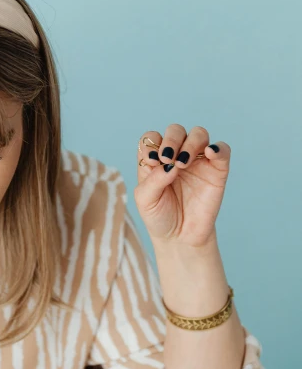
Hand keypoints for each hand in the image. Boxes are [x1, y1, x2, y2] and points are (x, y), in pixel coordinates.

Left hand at [134, 124, 229, 247]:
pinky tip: (210, 153)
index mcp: (156, 159)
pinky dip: (218, 148)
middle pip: (176, 130)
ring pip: (199, 135)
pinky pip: (222, 150)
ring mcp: (198, 161)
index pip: (152, 137)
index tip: (152, 161)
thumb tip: (170, 164)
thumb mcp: (145, 200)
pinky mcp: (217, 170)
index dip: (151, 144)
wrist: (180, 238)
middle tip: (167, 159)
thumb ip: (153, 180)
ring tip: (183, 163)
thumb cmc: (159, 216)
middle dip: (171, 140)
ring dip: (190, 143)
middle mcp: (176, 155)